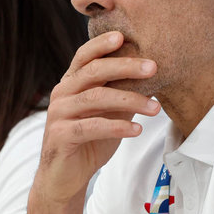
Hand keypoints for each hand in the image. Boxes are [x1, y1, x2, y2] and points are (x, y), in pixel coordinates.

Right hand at [38, 31, 159, 202]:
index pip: (85, 56)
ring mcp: (58, 114)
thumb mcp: (109, 113)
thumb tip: (154, 75)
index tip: (124, 36)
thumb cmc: (89, 141)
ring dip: (129, 100)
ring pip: (95, 99)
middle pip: (93, 72)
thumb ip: (123, 93)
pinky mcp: (60, 136)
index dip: (101, 44)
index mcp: (71, 83)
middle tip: (153, 67)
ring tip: (155, 109)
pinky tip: (136, 130)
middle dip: (125, 67)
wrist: (64, 177)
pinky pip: (91, 127)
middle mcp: (61, 93)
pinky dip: (116, 127)